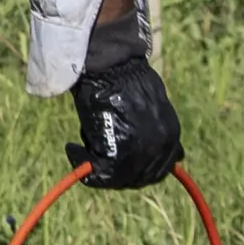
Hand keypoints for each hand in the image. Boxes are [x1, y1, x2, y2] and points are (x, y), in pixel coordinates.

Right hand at [69, 60, 182, 190]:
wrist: (110, 66)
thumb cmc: (122, 78)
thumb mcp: (146, 106)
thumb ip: (148, 129)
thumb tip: (137, 143)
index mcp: (171, 135)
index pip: (158, 168)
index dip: (136, 170)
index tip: (117, 164)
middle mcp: (162, 148)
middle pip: (140, 178)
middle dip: (118, 174)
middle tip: (96, 162)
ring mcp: (143, 153)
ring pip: (120, 178)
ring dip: (99, 168)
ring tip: (82, 149)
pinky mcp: (119, 155)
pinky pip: (100, 174)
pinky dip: (82, 162)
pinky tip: (73, 149)